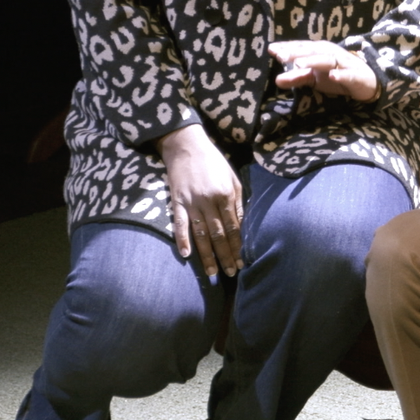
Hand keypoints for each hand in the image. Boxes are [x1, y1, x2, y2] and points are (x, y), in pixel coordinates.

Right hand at [159, 127, 245, 278]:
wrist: (187, 145)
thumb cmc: (213, 161)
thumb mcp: (232, 178)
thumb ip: (238, 202)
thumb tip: (242, 225)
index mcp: (226, 195)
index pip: (234, 228)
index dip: (238, 247)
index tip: (242, 263)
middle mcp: (210, 201)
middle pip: (219, 235)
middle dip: (225, 256)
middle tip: (230, 273)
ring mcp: (192, 202)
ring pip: (202, 234)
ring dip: (207, 255)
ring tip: (213, 273)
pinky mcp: (177, 201)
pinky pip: (179, 224)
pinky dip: (182, 240)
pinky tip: (186, 255)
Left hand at [269, 40, 378, 101]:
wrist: (368, 82)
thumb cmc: (337, 76)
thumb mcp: (315, 78)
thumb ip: (297, 78)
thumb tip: (276, 79)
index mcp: (320, 52)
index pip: (302, 47)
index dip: (287, 48)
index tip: (271, 49)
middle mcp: (331, 54)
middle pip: (312, 51)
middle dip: (297, 52)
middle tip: (280, 56)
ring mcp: (344, 64)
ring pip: (328, 60)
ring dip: (314, 61)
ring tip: (299, 64)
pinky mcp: (356, 76)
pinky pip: (348, 75)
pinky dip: (340, 75)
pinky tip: (332, 76)